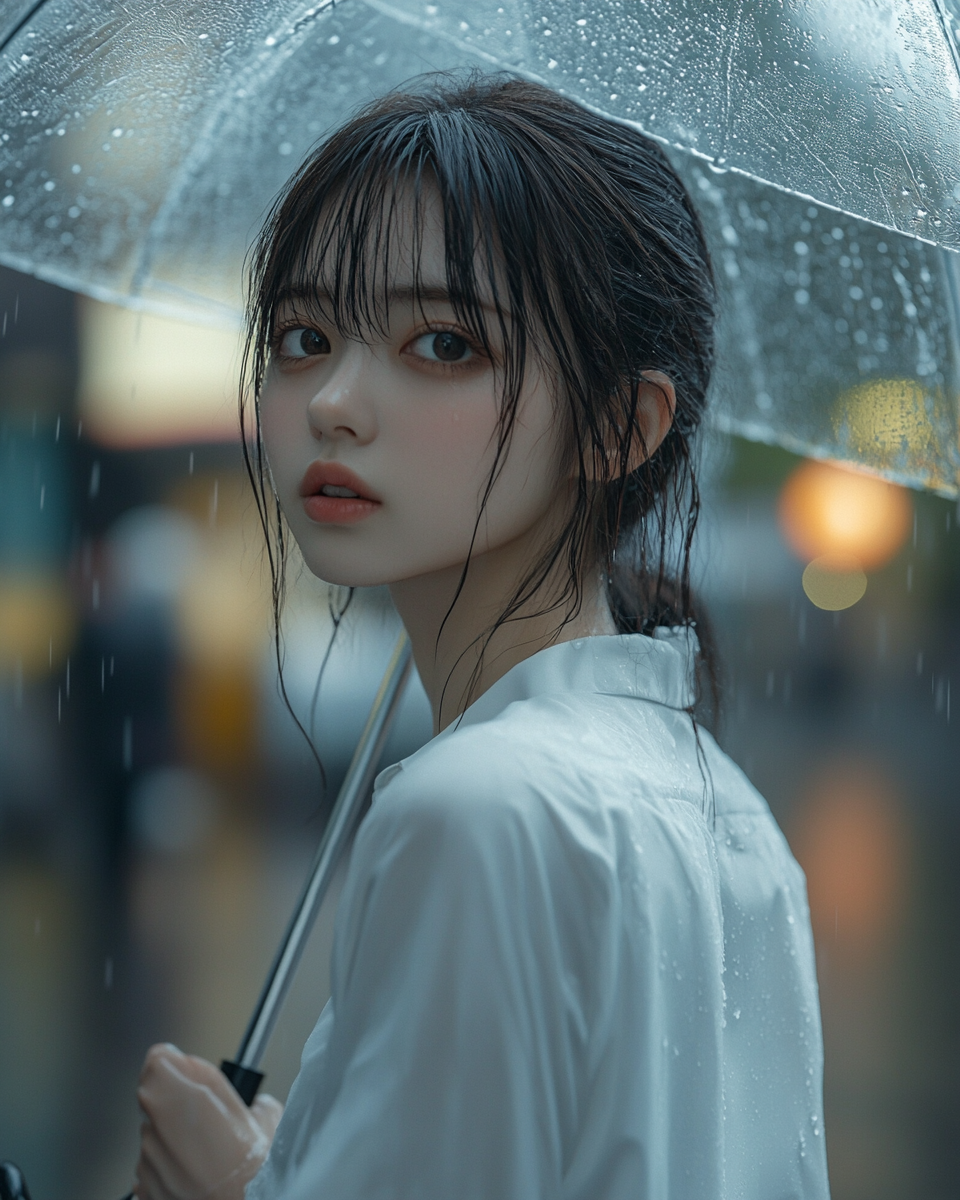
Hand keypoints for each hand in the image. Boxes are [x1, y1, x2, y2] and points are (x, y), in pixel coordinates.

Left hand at [134, 1044, 282, 1199]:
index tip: (189, 1074)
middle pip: (160, 1100)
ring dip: (177, 1141)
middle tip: (212, 1121)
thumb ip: (235, 1091)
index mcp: (175, 1096)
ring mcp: (146, 1161)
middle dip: (180, 1106)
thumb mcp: (261, 1111)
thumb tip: (227, 1090)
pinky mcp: (143, 1190)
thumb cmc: (253, 1172)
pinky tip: (198, 1177)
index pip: (157, 1059)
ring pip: (158, 1136)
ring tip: (210, 1156)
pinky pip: (155, 1169)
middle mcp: (154, 1126)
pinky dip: (171, 1170)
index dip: (177, 1066)